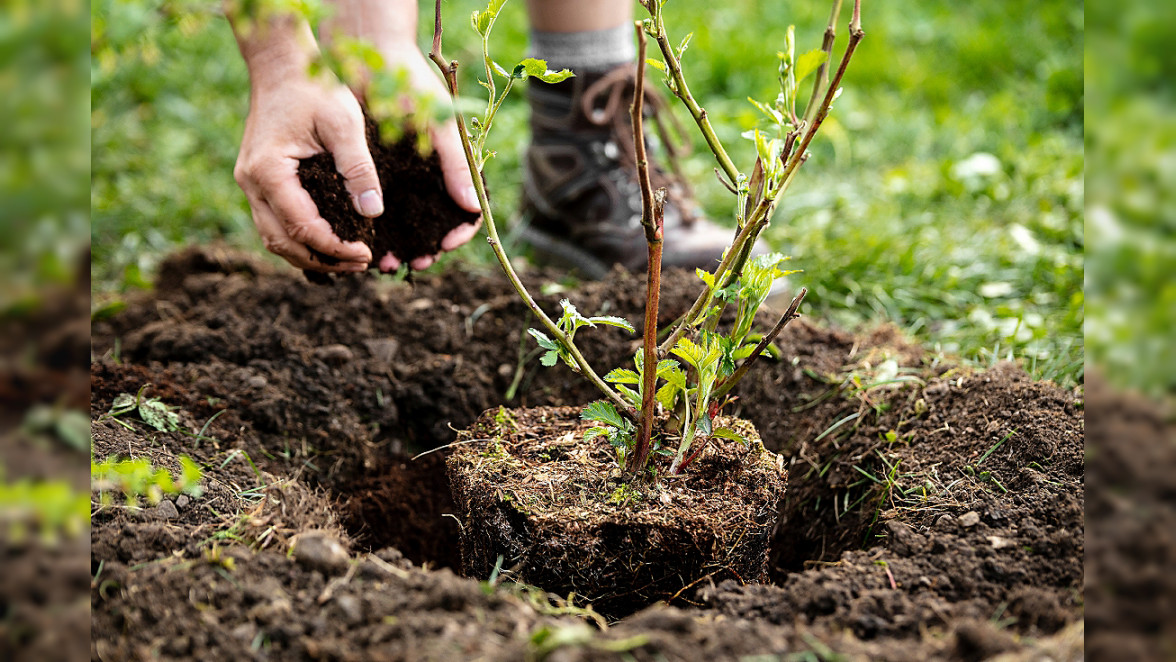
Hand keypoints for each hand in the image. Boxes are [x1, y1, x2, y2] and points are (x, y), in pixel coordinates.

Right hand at [235, 62, 379, 272]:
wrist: (282, 63)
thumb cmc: (315, 87)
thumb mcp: (345, 123)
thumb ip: (358, 168)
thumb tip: (373, 212)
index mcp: (269, 171)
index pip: (303, 228)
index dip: (336, 248)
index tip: (367, 253)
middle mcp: (251, 182)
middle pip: (283, 243)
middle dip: (323, 260)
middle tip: (360, 264)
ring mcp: (249, 182)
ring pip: (274, 237)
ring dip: (309, 255)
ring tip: (347, 260)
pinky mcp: (257, 179)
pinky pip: (274, 222)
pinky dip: (299, 239)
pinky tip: (329, 241)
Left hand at [363, 44, 482, 271]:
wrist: (369, 56)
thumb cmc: (411, 85)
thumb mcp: (439, 124)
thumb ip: (456, 164)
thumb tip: (473, 207)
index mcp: (453, 164)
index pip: (468, 208)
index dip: (460, 230)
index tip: (446, 243)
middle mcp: (430, 174)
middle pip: (436, 222)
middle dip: (429, 246)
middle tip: (417, 262)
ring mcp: (403, 175)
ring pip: (407, 221)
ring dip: (401, 244)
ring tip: (387, 262)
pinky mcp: (377, 172)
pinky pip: (379, 209)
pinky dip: (376, 229)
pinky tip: (368, 243)